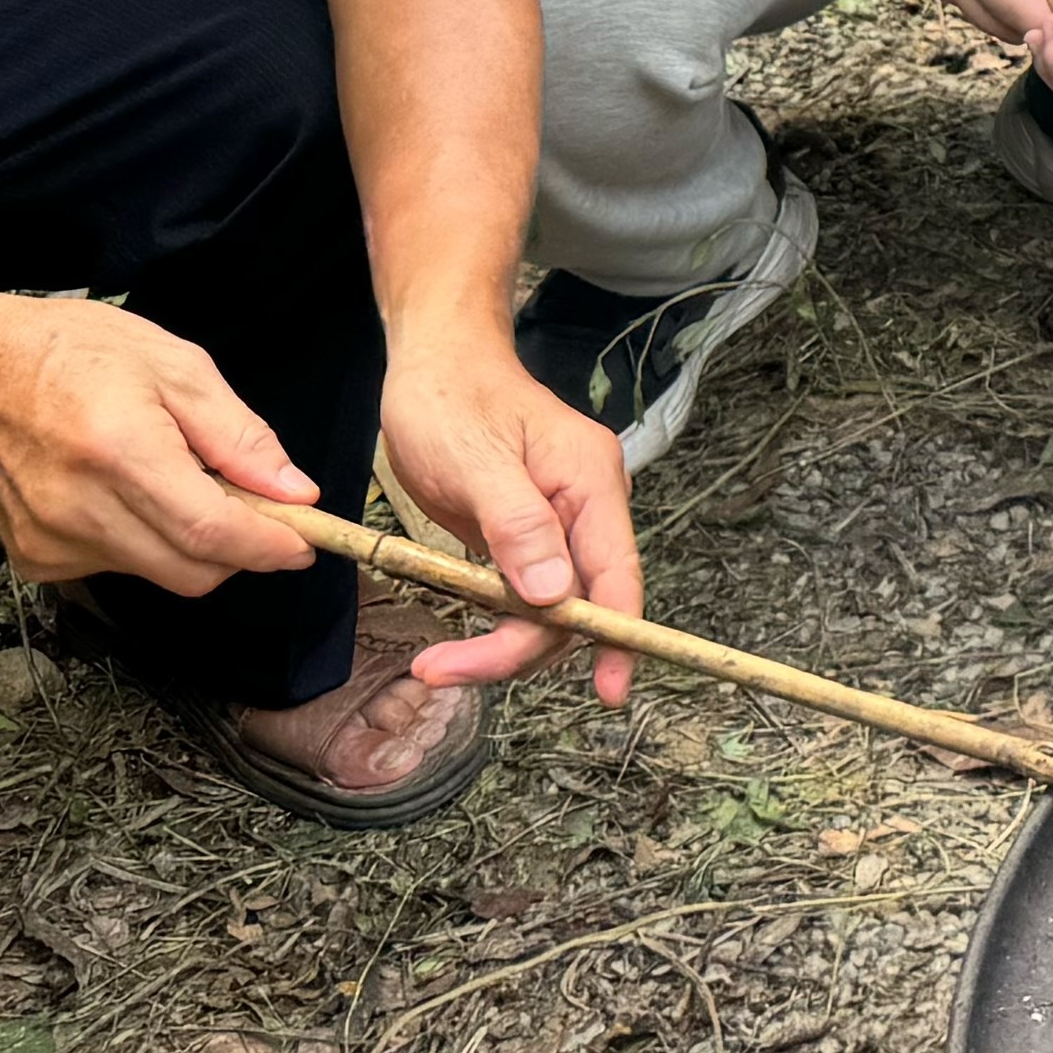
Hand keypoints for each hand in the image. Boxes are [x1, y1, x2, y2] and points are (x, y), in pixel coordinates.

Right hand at [0, 291, 324, 597]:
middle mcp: (80, 509)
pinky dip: (144, 543)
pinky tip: (125, 495)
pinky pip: (118, 569)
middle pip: (191, 569)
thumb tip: (295, 493)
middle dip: (240, 549)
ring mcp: (51, 541)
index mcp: (121, 452)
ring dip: (190, 543)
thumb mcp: (176, 366)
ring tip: (174, 480)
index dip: (269, 546)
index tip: (306, 542)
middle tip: (253, 506)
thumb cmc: (74, 353)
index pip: (211, 532)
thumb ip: (240, 437)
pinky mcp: (35, 559)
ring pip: (159, 573)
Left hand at [373, 321, 644, 701]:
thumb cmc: (451, 396)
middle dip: (518, 648)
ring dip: (501, 644)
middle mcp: (586, 506)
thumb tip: (555, 594)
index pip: (616, 574)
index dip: (615, 637)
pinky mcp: (530, 534)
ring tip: (437, 662)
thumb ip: (517, 525)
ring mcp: (560, 522)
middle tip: (441, 669)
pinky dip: (497, 623)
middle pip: (579, 603)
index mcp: (589, 482)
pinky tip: (460, 640)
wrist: (436, 360)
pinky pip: (527, 594)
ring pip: (551, 607)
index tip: (608, 691)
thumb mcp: (473, 458)